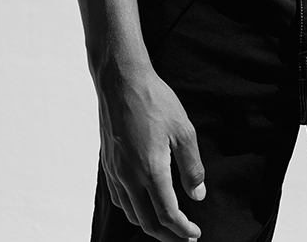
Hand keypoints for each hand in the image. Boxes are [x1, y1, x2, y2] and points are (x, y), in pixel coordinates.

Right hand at [97, 65, 205, 239]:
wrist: (121, 81)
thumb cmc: (155, 101)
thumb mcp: (183, 130)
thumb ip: (192, 167)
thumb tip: (198, 194)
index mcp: (151, 170)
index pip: (167, 215)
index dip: (182, 230)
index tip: (194, 234)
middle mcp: (129, 177)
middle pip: (147, 223)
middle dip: (167, 236)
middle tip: (184, 238)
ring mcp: (116, 172)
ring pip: (131, 214)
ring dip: (149, 225)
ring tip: (167, 224)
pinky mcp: (108, 164)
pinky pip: (119, 199)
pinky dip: (133, 210)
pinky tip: (143, 203)